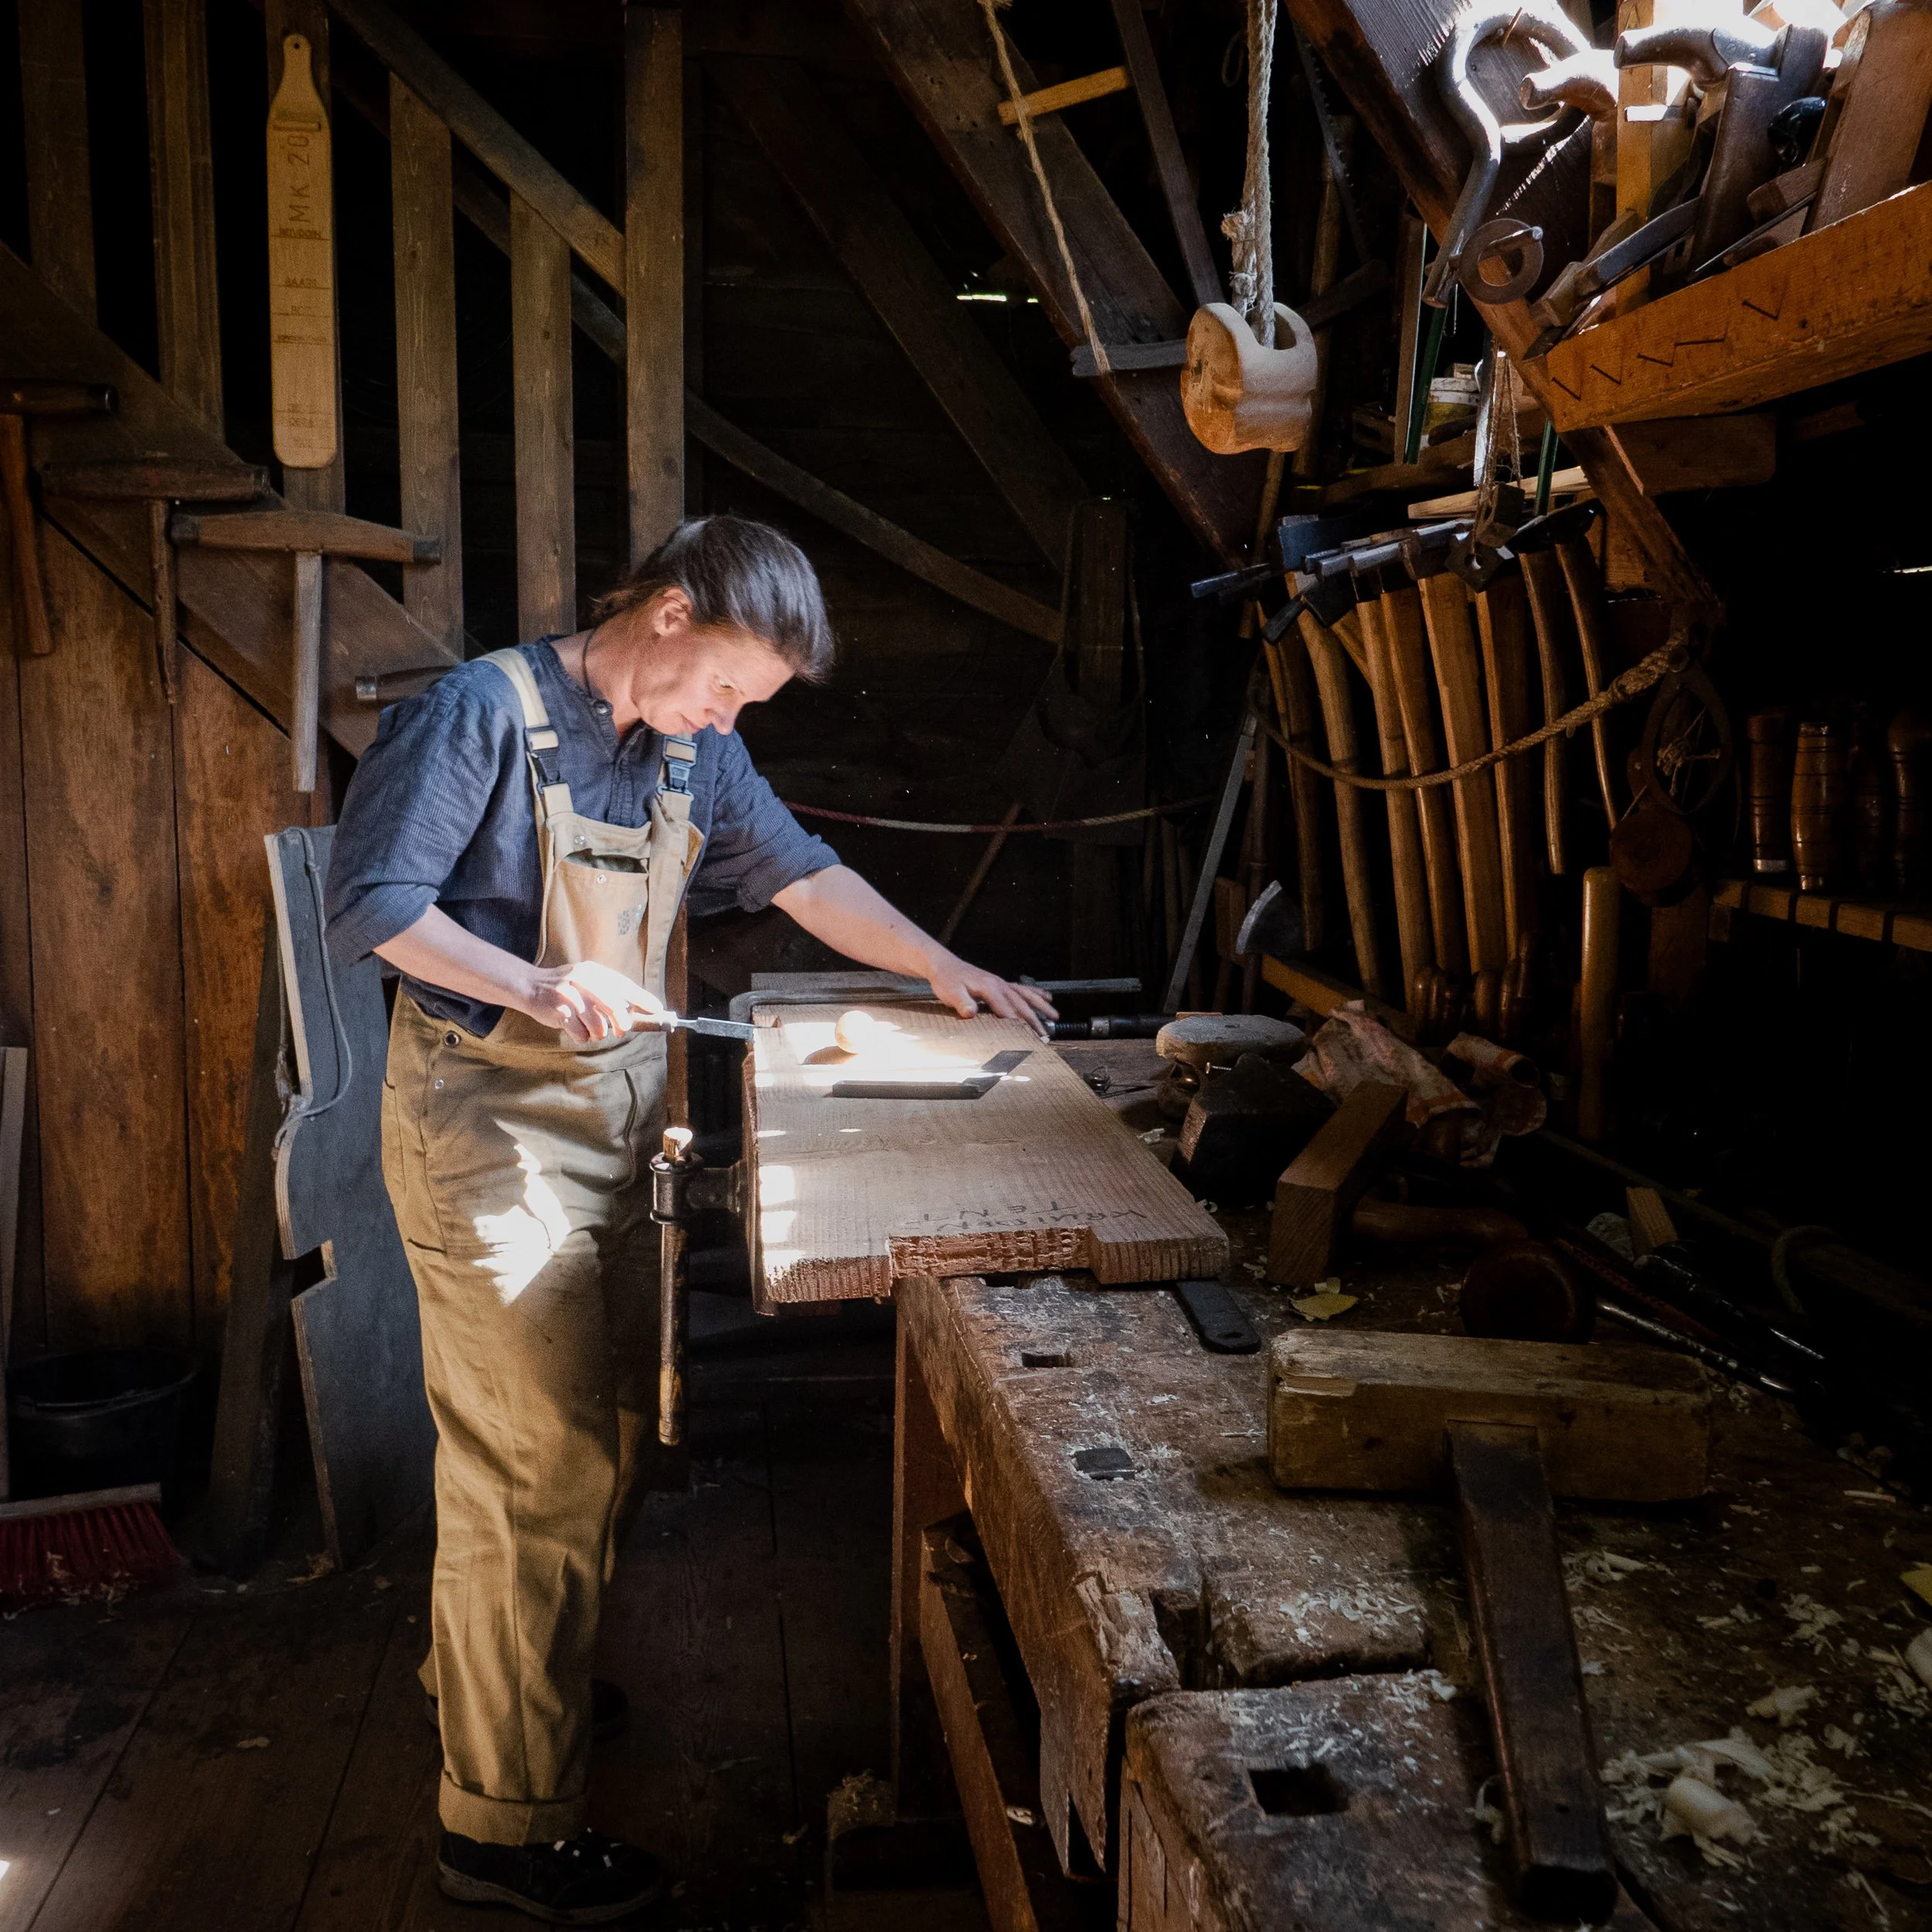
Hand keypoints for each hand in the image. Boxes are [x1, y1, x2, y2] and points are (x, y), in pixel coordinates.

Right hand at [520, 959, 665, 1042]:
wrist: (530, 986)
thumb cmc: (566, 989)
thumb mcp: (587, 982)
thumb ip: (608, 992)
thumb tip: (636, 1010)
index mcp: (593, 972)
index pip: (623, 985)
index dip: (641, 999)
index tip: (657, 1009)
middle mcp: (583, 980)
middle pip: (613, 1006)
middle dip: (621, 1023)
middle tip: (620, 1031)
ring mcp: (569, 995)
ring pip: (597, 1024)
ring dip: (597, 1033)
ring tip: (589, 1030)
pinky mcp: (558, 1010)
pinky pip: (580, 1033)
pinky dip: (581, 1036)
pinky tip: (574, 1030)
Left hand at [923, 953, 1056, 1036]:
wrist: (944, 966)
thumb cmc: (946, 980)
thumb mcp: (950, 993)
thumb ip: (962, 1003)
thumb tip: (971, 1013)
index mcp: (989, 988)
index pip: (1006, 1008)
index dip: (1017, 1023)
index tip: (1027, 1036)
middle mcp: (998, 984)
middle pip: (1020, 1004)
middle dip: (1034, 1020)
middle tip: (1044, 1034)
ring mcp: (1001, 983)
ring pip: (1026, 995)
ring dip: (1041, 1006)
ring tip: (1055, 1016)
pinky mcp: (1000, 983)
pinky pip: (1022, 988)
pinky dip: (1036, 993)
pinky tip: (1047, 997)